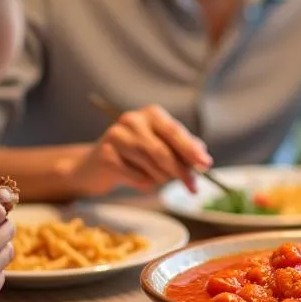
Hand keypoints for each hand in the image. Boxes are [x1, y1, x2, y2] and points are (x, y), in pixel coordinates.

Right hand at [71, 105, 211, 194]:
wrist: (95, 167)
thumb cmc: (135, 156)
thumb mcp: (161, 147)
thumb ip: (182, 149)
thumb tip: (203, 157)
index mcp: (151, 113)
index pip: (175, 131)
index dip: (191, 149)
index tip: (206, 164)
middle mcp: (132, 120)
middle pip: (162, 150)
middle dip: (181, 171)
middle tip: (193, 187)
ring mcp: (116, 136)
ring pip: (151, 165)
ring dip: (161, 179)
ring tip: (158, 179)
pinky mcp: (105, 156)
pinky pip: (136, 177)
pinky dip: (144, 183)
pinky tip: (139, 179)